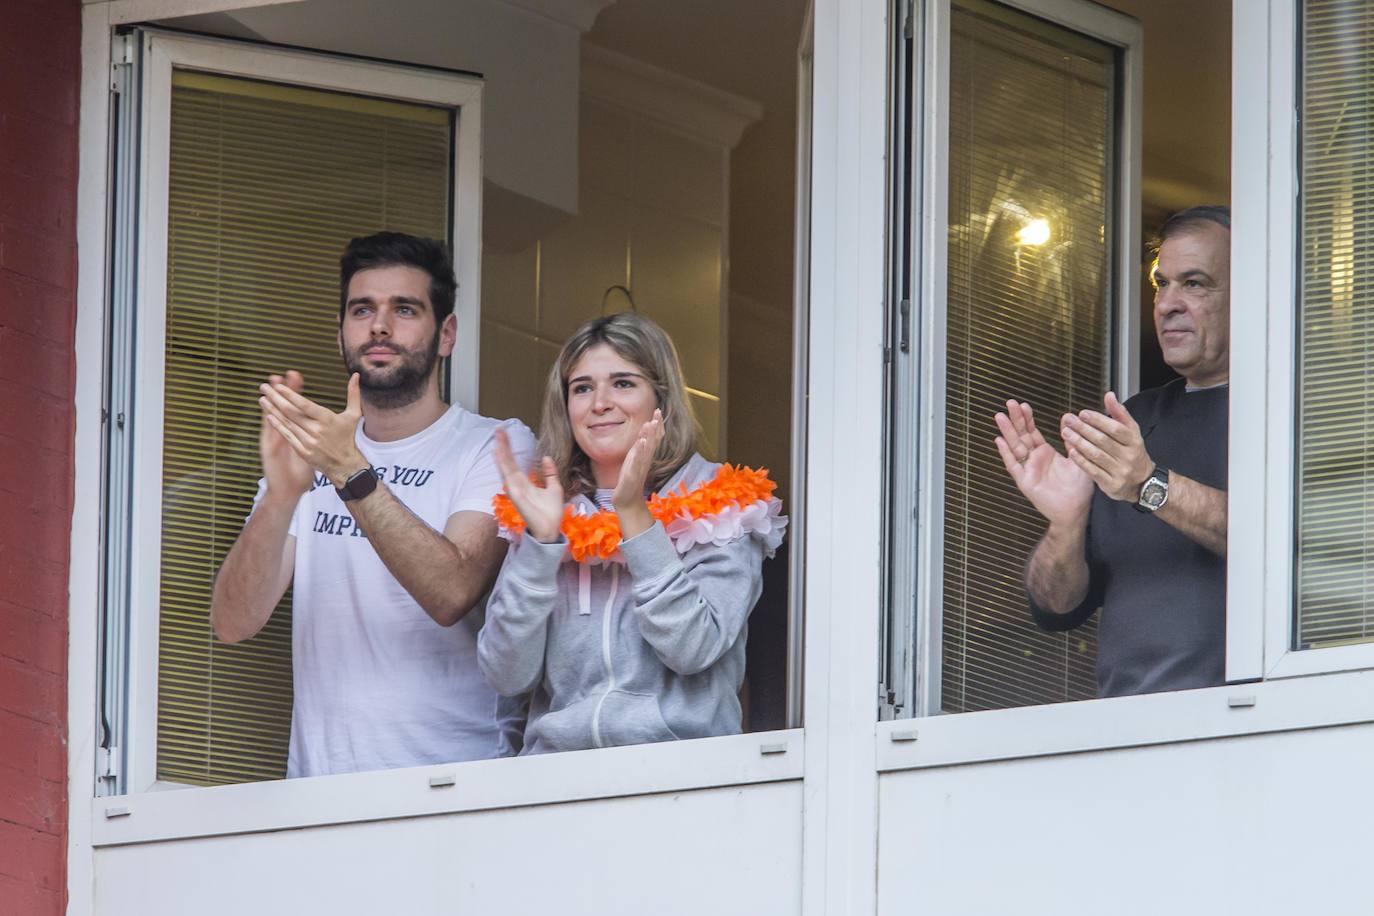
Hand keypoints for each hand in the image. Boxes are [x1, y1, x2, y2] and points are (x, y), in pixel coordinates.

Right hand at [258, 371, 313, 499]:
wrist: (290, 487)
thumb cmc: (301, 469)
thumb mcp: (310, 450)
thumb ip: (317, 433)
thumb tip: (327, 421)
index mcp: (296, 430)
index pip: (296, 405)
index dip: (294, 390)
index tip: (295, 375)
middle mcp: (284, 431)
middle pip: (284, 406)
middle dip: (283, 391)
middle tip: (281, 374)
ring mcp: (275, 438)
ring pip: (274, 415)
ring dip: (272, 400)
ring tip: (269, 384)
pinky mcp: (269, 447)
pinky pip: (270, 431)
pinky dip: (268, 419)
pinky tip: (265, 408)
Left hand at [259, 372, 367, 486]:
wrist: (345, 465)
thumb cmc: (347, 437)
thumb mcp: (353, 415)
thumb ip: (353, 394)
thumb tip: (356, 375)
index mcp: (327, 419)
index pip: (304, 404)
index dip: (290, 395)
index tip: (278, 386)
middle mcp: (316, 430)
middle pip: (291, 412)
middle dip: (275, 398)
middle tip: (264, 388)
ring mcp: (308, 441)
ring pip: (287, 422)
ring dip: (272, 410)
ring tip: (263, 399)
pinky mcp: (302, 451)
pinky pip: (287, 436)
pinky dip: (277, 426)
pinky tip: (269, 416)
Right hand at [493, 427, 564, 542]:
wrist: (551, 530)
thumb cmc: (550, 512)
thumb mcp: (554, 488)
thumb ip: (550, 473)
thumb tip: (546, 458)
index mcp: (524, 483)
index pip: (514, 462)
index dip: (509, 449)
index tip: (505, 435)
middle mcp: (516, 485)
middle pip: (507, 462)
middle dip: (503, 445)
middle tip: (499, 429)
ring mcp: (514, 490)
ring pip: (506, 467)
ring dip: (502, 452)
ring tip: (498, 437)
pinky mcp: (516, 495)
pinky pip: (508, 478)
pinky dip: (503, 467)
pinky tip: (499, 456)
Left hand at [612, 409, 663, 538]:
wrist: (627, 501)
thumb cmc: (630, 480)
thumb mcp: (634, 460)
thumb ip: (640, 447)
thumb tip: (644, 433)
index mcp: (645, 457)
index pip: (654, 438)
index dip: (656, 425)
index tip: (658, 410)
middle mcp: (645, 461)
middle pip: (653, 441)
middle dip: (655, 426)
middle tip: (658, 412)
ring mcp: (639, 468)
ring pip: (646, 450)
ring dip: (649, 436)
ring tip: (650, 423)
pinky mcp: (632, 476)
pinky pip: (637, 462)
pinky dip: (639, 452)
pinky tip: (640, 443)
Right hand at [994, 399, 1092, 526]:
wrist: (1076, 510)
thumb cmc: (1079, 488)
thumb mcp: (1079, 459)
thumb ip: (1072, 441)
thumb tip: (1068, 419)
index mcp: (1045, 453)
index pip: (1032, 432)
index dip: (1027, 418)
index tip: (1023, 405)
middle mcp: (1034, 459)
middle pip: (1021, 435)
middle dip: (1015, 419)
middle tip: (1009, 403)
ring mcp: (1027, 469)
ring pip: (1015, 447)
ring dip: (1007, 432)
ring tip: (1000, 416)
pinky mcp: (1024, 481)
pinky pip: (1014, 465)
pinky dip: (1006, 453)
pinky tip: (999, 441)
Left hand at [1060, 391, 1153, 502]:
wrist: (1143, 482)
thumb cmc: (1132, 452)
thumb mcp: (1131, 432)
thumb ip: (1119, 413)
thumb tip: (1109, 395)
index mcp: (1134, 441)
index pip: (1115, 429)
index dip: (1098, 420)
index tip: (1083, 413)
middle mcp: (1129, 456)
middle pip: (1103, 441)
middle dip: (1083, 429)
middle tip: (1068, 420)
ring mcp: (1121, 471)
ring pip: (1096, 455)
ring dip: (1079, 442)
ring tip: (1066, 432)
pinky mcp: (1112, 484)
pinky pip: (1093, 471)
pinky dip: (1081, 460)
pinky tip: (1071, 451)